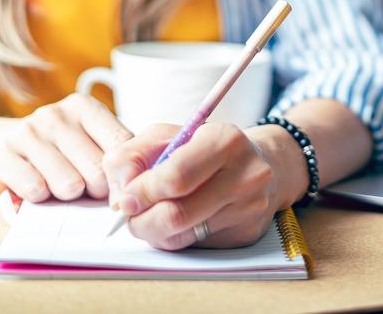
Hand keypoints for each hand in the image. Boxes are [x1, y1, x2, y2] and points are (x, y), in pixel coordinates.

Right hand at [0, 94, 132, 202]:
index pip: (122, 144)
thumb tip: (134, 185)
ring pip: (69, 186)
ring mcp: (27, 133)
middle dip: (97, 191)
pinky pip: (36, 192)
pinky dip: (40, 200)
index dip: (125, 176)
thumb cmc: (53, 149)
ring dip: (67, 197)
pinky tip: (35, 188)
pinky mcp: (1, 156)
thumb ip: (112, 155)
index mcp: (84, 107)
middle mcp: (56, 115)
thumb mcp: (86, 140)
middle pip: (98, 171)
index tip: (121, 191)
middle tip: (86, 190)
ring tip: (57, 187)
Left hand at [103, 123, 286, 249]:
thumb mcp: (165, 136)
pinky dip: (175, 237)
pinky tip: (178, 220)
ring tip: (151, 215)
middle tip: (130, 215)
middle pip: (177, 215)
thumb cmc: (203, 147)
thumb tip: (121, 198)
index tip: (125, 199)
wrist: (262, 162)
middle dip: (141, 220)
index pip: (175, 177)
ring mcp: (250, 207)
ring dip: (155, 231)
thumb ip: (132, 156)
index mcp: (225, 140)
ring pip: (183, 236)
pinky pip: (196, 245)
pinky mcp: (247, 232)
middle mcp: (245, 174)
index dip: (142, 192)